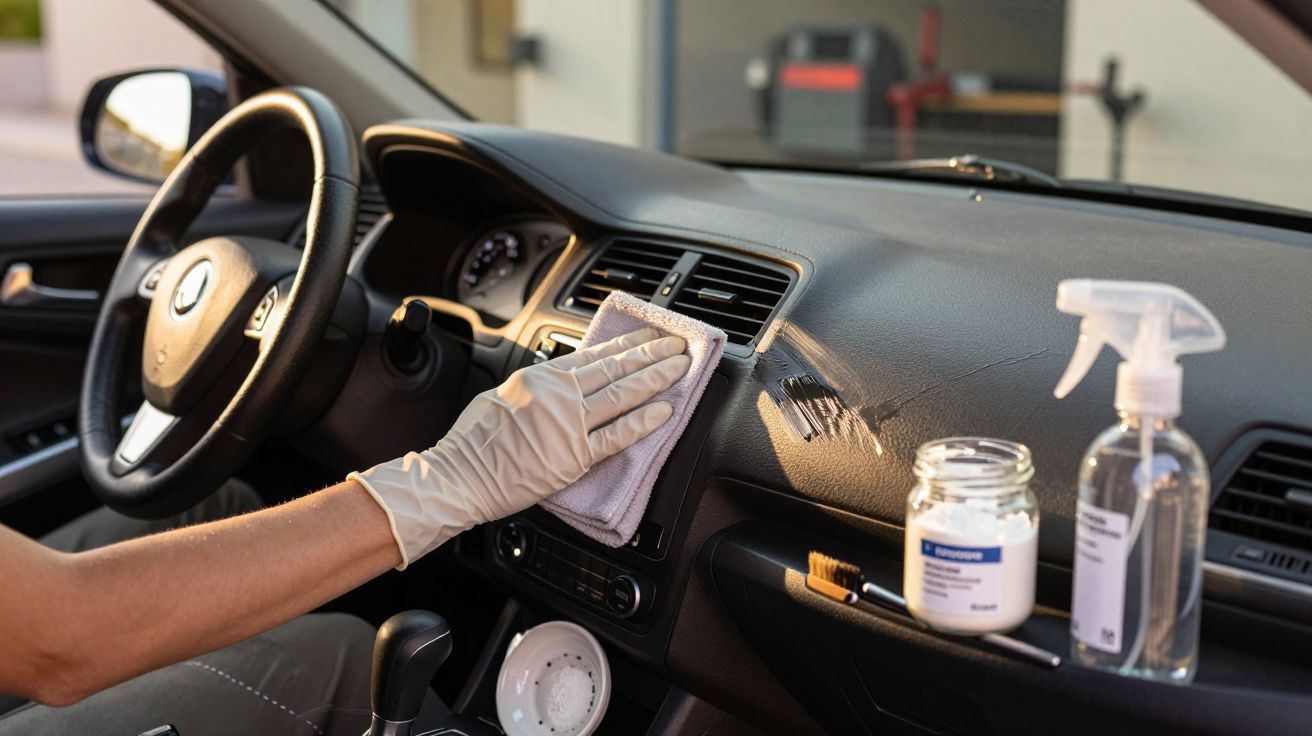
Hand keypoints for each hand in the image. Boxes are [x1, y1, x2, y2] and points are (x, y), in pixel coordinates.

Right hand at [350, 328, 689, 567]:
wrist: (459, 476)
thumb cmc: (473, 441)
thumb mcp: (503, 395)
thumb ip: (537, 387)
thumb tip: (560, 382)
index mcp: (540, 376)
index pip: (594, 354)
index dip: (626, 343)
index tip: (648, 335)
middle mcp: (558, 395)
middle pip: (615, 368)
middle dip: (650, 354)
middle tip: (677, 346)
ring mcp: (568, 425)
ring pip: (622, 394)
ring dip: (655, 379)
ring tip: (679, 369)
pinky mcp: (573, 456)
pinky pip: (617, 436)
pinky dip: (643, 422)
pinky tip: (665, 411)